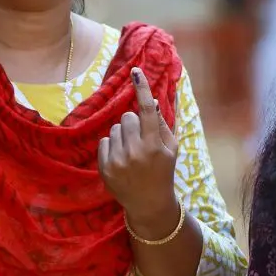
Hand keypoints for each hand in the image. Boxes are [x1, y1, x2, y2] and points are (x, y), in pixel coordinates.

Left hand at [99, 67, 178, 231]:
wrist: (149, 203)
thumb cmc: (163, 171)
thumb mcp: (171, 149)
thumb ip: (161, 124)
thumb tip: (150, 102)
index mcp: (154, 145)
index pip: (146, 110)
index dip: (141, 88)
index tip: (135, 71)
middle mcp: (134, 152)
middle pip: (127, 117)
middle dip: (133, 122)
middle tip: (141, 137)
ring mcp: (117, 161)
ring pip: (114, 129)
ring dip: (122, 135)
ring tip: (131, 151)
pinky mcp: (104, 168)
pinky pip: (104, 142)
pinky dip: (112, 145)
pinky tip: (121, 158)